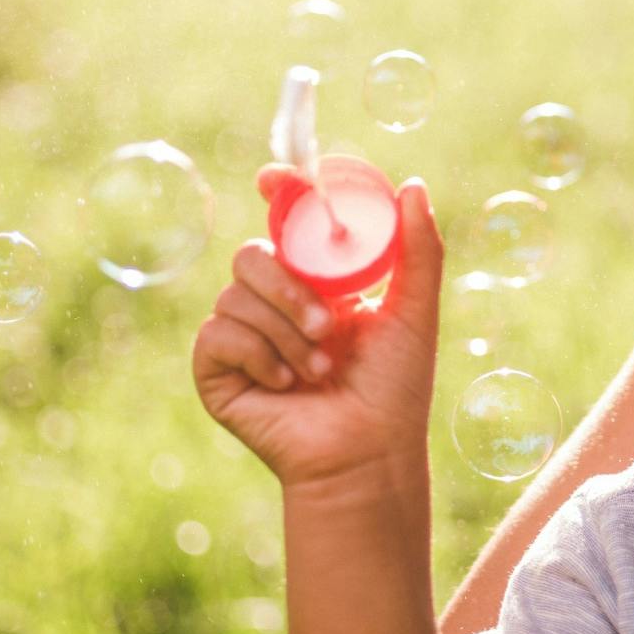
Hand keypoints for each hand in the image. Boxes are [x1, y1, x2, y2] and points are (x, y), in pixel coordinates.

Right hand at [192, 165, 443, 491]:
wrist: (366, 454)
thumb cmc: (395, 389)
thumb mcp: (413, 311)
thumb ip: (418, 250)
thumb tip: (413, 184)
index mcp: (316, 283)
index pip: (283, 226)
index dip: (275, 195)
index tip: (274, 179)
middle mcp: (274, 303)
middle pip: (251, 255)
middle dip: (288, 286)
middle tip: (327, 325)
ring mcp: (242, 336)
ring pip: (234, 295)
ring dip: (284, 333)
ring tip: (319, 370)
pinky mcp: (216, 371)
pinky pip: (216, 336)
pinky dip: (257, 356)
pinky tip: (285, 385)